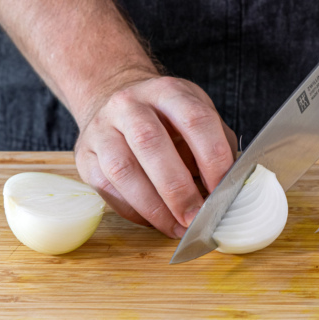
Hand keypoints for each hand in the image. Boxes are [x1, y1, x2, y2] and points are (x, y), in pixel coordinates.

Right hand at [75, 76, 237, 238]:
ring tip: (176, 227)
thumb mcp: (197, 114)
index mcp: (168, 92)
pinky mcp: (85, 155)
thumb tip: (233, 186)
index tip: (222, 190)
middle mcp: (130, 105)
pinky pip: (107, 189)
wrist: (114, 99)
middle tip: (196, 217)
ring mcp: (102, 129)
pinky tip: (155, 220)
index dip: (212, 158)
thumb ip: (217, 145)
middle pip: (151, 144)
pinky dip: (134, 211)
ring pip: (123, 169)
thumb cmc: (166, 117)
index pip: (195, 120)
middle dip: (178, 189)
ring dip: (153, 207)